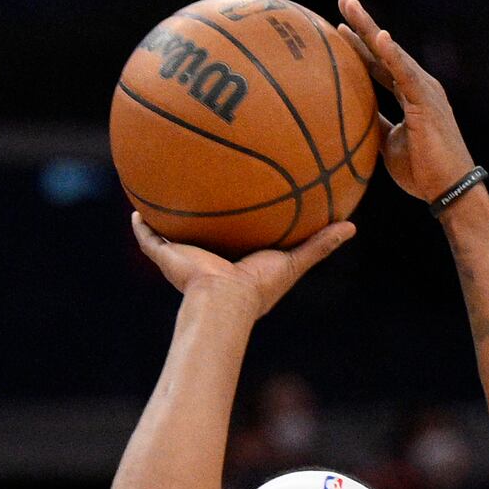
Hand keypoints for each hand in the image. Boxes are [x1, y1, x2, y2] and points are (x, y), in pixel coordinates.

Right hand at [130, 212, 353, 317]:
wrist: (224, 299)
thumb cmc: (258, 287)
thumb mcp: (295, 260)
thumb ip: (321, 244)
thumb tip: (353, 226)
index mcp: (233, 260)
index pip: (234, 236)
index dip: (236, 220)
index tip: (239, 199)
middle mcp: (206, 257)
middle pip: (200, 232)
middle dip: (198, 216)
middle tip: (199, 189)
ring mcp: (184, 257)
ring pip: (171, 234)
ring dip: (165, 218)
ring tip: (160, 193)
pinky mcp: (166, 257)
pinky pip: (149, 238)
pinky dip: (141, 226)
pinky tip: (135, 208)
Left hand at [334, 0, 478, 202]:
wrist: (447, 190)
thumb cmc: (421, 171)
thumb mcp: (387, 144)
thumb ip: (373, 124)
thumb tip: (346, 118)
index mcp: (409, 94)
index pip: (378, 64)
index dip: (359, 46)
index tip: (335, 29)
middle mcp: (418, 85)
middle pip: (385, 50)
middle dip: (363, 24)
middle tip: (342, 0)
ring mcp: (424, 90)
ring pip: (393, 54)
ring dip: (371, 29)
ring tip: (350, 7)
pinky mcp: (428, 102)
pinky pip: (406, 75)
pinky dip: (393, 55)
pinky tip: (379, 37)